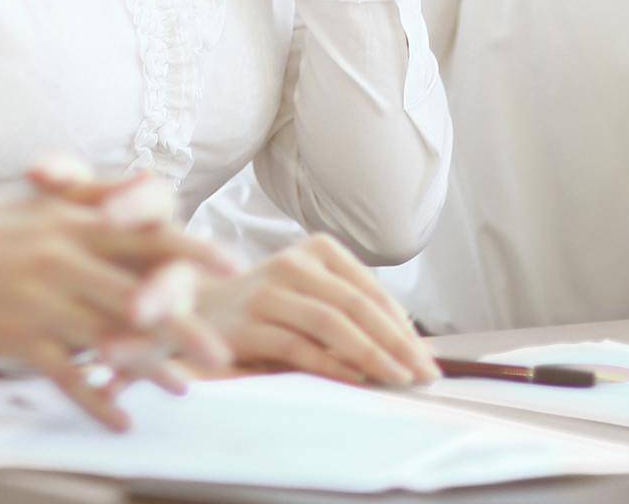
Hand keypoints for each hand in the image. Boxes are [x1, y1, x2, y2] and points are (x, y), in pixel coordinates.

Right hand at [0, 193, 235, 428]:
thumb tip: (149, 180)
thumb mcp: (39, 202)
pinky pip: (67, 376)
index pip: (146, 232)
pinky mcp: (18, 338)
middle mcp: (64, 257)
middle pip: (139, 292)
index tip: (230, 264)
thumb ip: (95, 193)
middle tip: (222, 350)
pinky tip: (122, 419)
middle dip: (185, 322)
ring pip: (110, 338)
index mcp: (74, 219)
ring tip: (185, 388)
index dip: (191, 249)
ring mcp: (42, 301)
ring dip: (151, 369)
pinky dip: (97, 400)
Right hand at [198, 234, 438, 386]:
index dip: (403, 325)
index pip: (370, 290)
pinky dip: (329, 363)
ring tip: (397, 379)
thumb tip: (410, 346)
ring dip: (370, 354)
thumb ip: (351, 311)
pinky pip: (296, 345)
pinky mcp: (246, 323)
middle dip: (396, 342)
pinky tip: (354, 379)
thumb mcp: (311, 294)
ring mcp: (267, 291)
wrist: (200, 309)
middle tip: (423, 374)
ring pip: (329, 322)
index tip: (428, 358)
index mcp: (316, 250)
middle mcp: (292, 262)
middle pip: (355, 304)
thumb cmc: (269, 306)